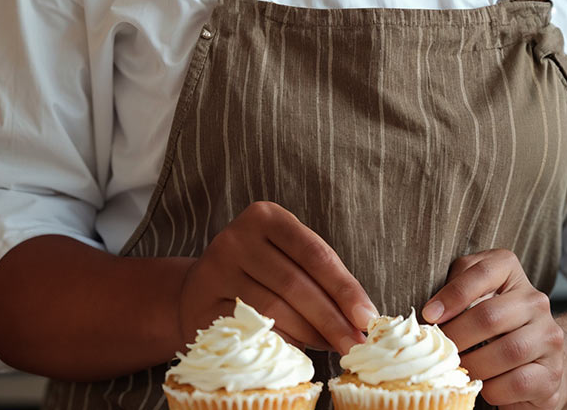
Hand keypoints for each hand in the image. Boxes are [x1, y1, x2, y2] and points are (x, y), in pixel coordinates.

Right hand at [177, 201, 375, 352]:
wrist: (199, 291)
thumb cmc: (259, 275)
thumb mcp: (289, 259)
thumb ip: (322, 279)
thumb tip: (363, 318)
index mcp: (265, 217)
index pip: (315, 254)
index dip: (345, 288)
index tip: (367, 318)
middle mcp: (236, 237)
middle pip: (296, 284)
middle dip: (332, 319)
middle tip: (356, 345)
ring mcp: (214, 270)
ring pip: (274, 310)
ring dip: (310, 334)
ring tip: (332, 346)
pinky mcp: (201, 304)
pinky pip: (251, 329)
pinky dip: (281, 343)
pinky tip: (299, 350)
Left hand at [422, 250, 566, 409]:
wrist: (537, 362)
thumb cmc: (493, 329)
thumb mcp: (472, 300)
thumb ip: (454, 293)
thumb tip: (430, 313)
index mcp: (512, 274)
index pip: (484, 271)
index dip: (453, 293)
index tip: (429, 315)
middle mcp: (535, 301)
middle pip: (490, 315)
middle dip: (457, 337)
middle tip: (440, 352)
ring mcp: (548, 337)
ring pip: (508, 351)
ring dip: (474, 365)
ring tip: (459, 370)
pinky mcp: (551, 373)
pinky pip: (517, 382)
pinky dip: (493, 389)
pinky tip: (484, 386)